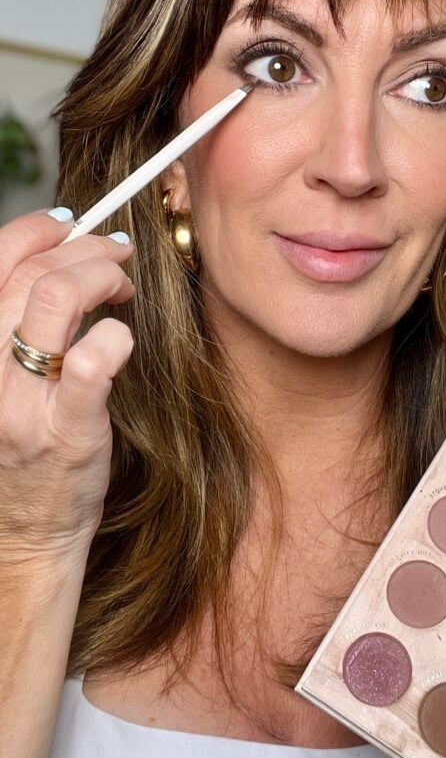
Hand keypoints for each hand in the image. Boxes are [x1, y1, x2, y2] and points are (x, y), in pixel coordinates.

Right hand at [0, 207, 135, 560]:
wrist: (23, 532)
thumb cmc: (19, 442)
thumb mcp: (0, 375)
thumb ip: (14, 322)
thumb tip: (58, 255)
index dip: (37, 229)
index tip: (72, 226)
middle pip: (32, 273)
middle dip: (87, 248)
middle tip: (116, 254)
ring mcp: (19, 400)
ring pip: (55, 299)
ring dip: (102, 277)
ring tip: (122, 287)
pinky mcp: (66, 430)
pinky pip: (91, 360)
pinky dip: (115, 336)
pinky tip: (122, 339)